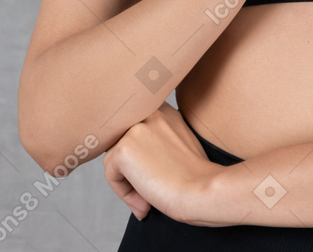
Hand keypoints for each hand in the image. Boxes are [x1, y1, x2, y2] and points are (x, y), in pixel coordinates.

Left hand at [102, 102, 225, 224]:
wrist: (201, 189)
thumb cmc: (196, 175)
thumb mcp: (179, 145)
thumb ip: (157, 141)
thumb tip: (136, 158)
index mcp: (163, 110)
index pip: (135, 132)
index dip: (141, 158)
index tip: (154, 175)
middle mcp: (148, 112)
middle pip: (121, 143)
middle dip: (130, 168)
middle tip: (148, 191)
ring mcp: (134, 128)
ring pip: (113, 159)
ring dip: (127, 182)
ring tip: (148, 199)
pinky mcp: (123, 148)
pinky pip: (111, 175)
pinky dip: (124, 193)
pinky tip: (145, 201)